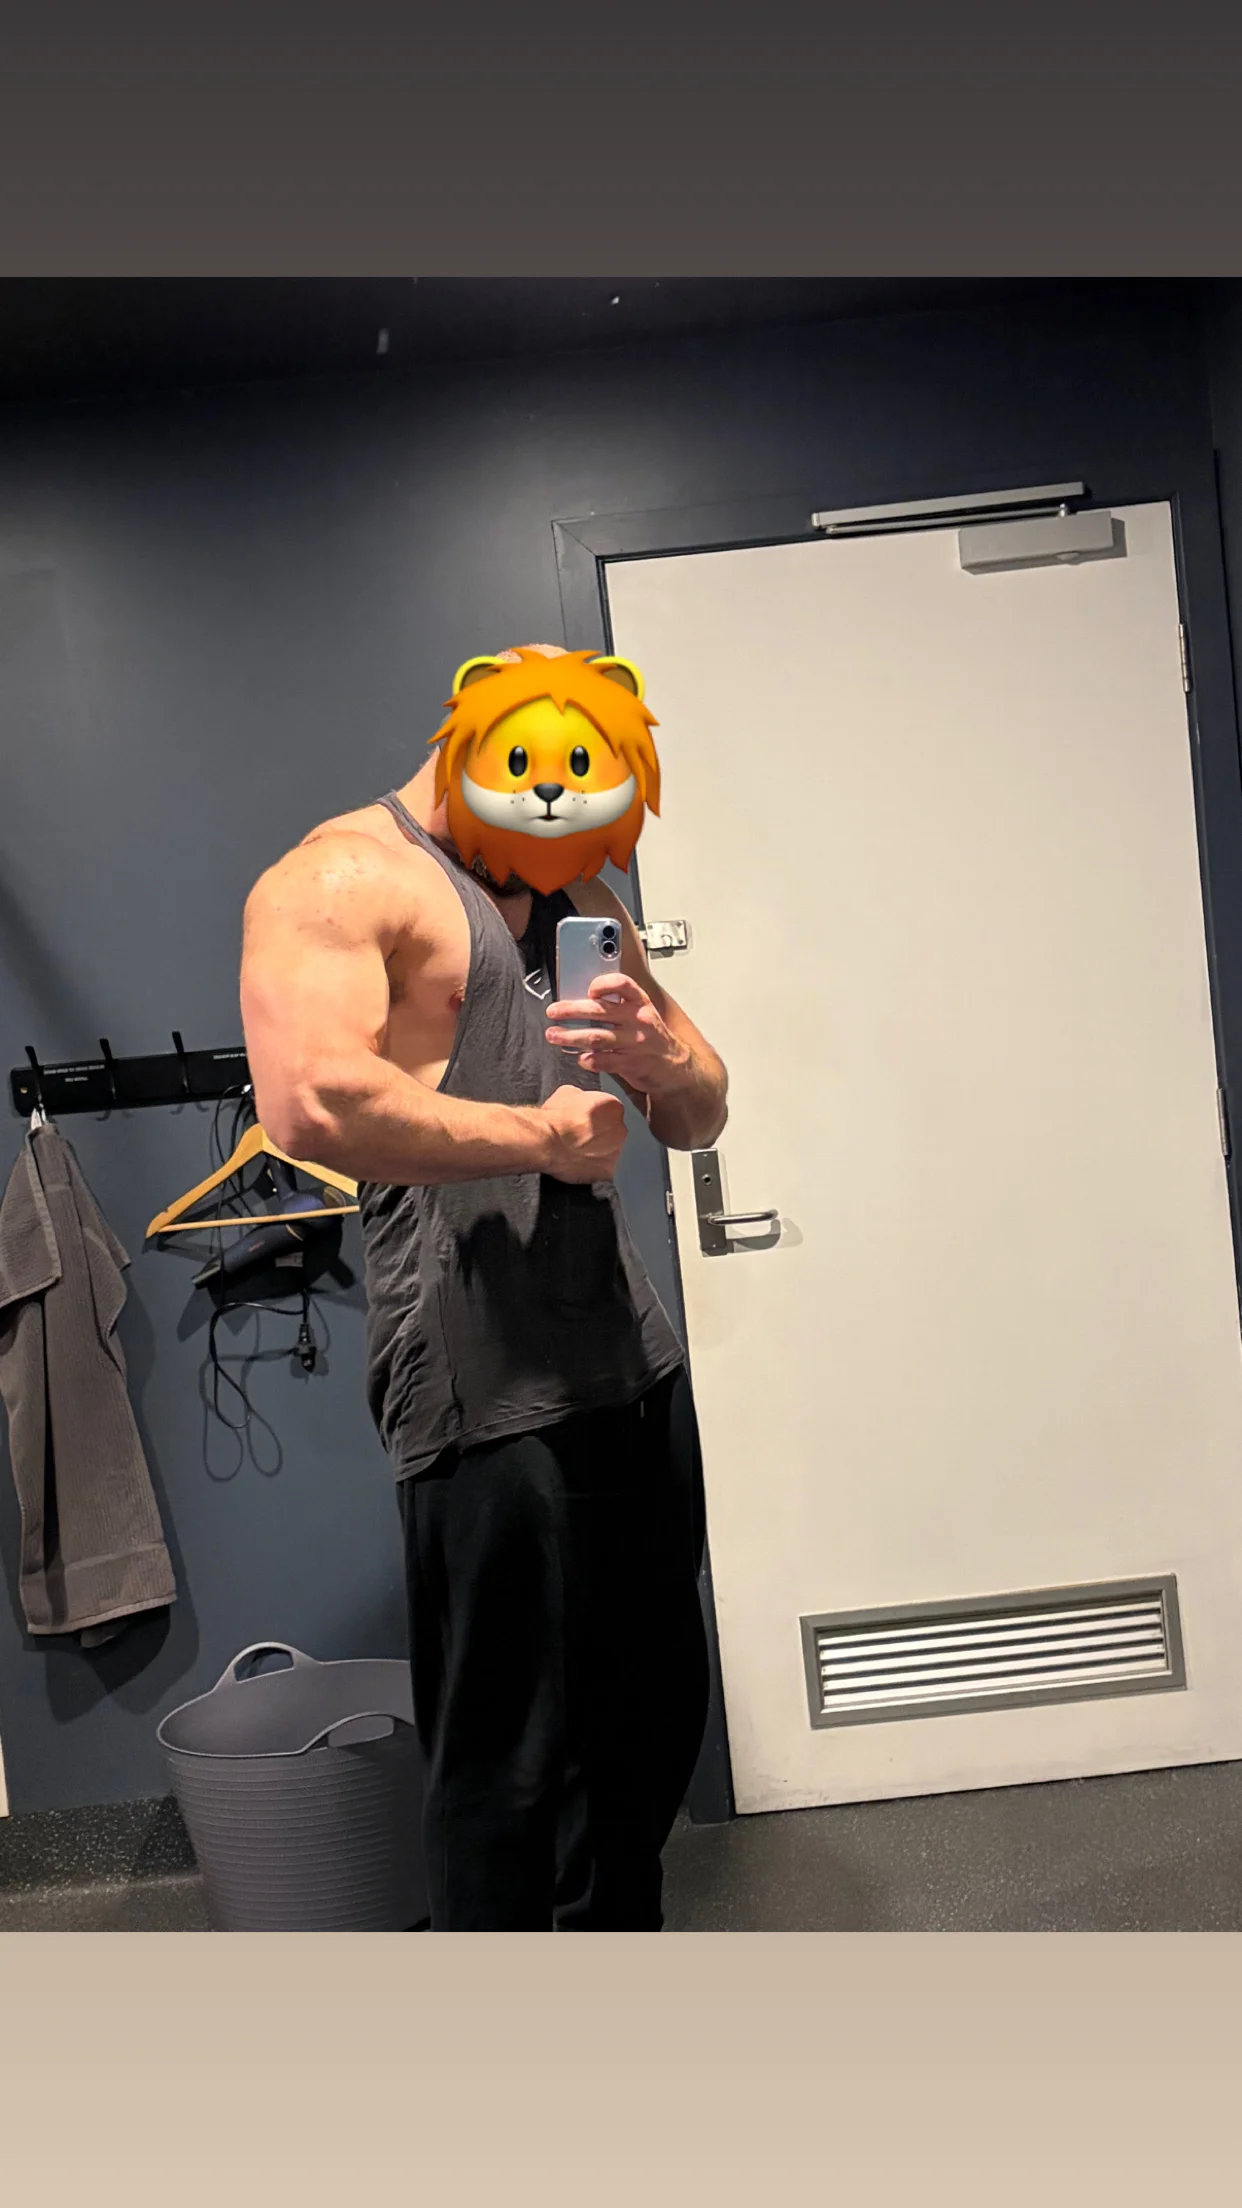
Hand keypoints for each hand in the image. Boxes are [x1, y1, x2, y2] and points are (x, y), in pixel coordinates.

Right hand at [536, 1084, 627, 1183]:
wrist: (546, 1142)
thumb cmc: (555, 1118)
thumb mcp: (568, 1092)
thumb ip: (584, 1097)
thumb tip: (582, 1101)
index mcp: (614, 1107)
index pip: (612, 1112)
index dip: (598, 1117)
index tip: (587, 1121)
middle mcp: (621, 1129)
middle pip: (615, 1132)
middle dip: (602, 1135)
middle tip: (583, 1138)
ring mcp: (616, 1152)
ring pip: (612, 1152)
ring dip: (600, 1152)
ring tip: (580, 1152)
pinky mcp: (608, 1171)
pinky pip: (605, 1170)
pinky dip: (595, 1168)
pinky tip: (581, 1164)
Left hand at [546, 973, 689, 1092]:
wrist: (675, 1067)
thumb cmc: (652, 1038)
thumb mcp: (641, 1014)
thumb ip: (618, 1007)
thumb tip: (582, 1002)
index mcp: (640, 1003)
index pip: (622, 984)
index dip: (602, 984)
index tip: (588, 990)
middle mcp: (638, 1020)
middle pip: (599, 1011)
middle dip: (571, 1010)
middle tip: (553, 1012)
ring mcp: (635, 1042)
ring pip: (596, 1037)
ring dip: (571, 1036)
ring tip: (554, 1035)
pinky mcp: (631, 1063)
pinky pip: (603, 1061)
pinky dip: (588, 1059)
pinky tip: (579, 1058)